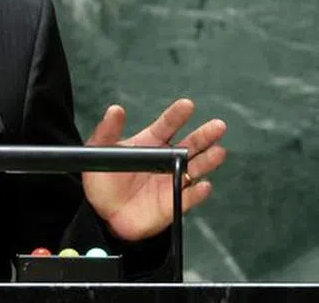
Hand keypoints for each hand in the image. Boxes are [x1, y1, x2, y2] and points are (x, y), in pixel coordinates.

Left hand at [82, 98, 226, 241]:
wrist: (103, 213)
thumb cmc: (103, 179)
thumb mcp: (100, 152)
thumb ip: (107, 132)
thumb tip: (115, 109)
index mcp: (149, 144)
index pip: (166, 126)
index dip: (176, 116)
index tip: (187, 105)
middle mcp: (166, 160)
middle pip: (190, 145)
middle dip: (204, 136)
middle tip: (218, 126)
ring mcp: (172, 181)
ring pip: (195, 169)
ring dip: (208, 161)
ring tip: (218, 152)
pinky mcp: (174, 203)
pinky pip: (189, 197)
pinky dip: (198, 192)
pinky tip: (203, 185)